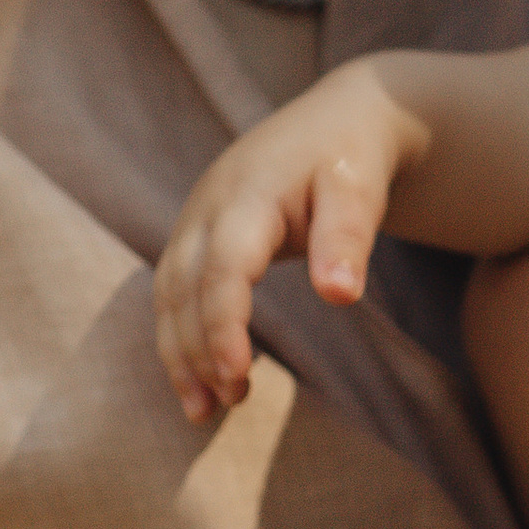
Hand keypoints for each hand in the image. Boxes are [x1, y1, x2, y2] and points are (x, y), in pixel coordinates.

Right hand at [155, 64, 416, 422]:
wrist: (337, 119)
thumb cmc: (351, 159)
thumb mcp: (359, 192)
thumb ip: (348, 240)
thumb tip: (339, 297)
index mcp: (248, 195)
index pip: (224, 268)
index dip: (223, 323)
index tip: (235, 374)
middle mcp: (208, 207)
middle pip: (184, 288)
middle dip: (195, 350)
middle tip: (225, 405)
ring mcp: (195, 219)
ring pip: (169, 293)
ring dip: (179, 352)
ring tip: (207, 410)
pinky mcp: (197, 234)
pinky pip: (175, 290)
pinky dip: (181, 335)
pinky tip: (202, 377)